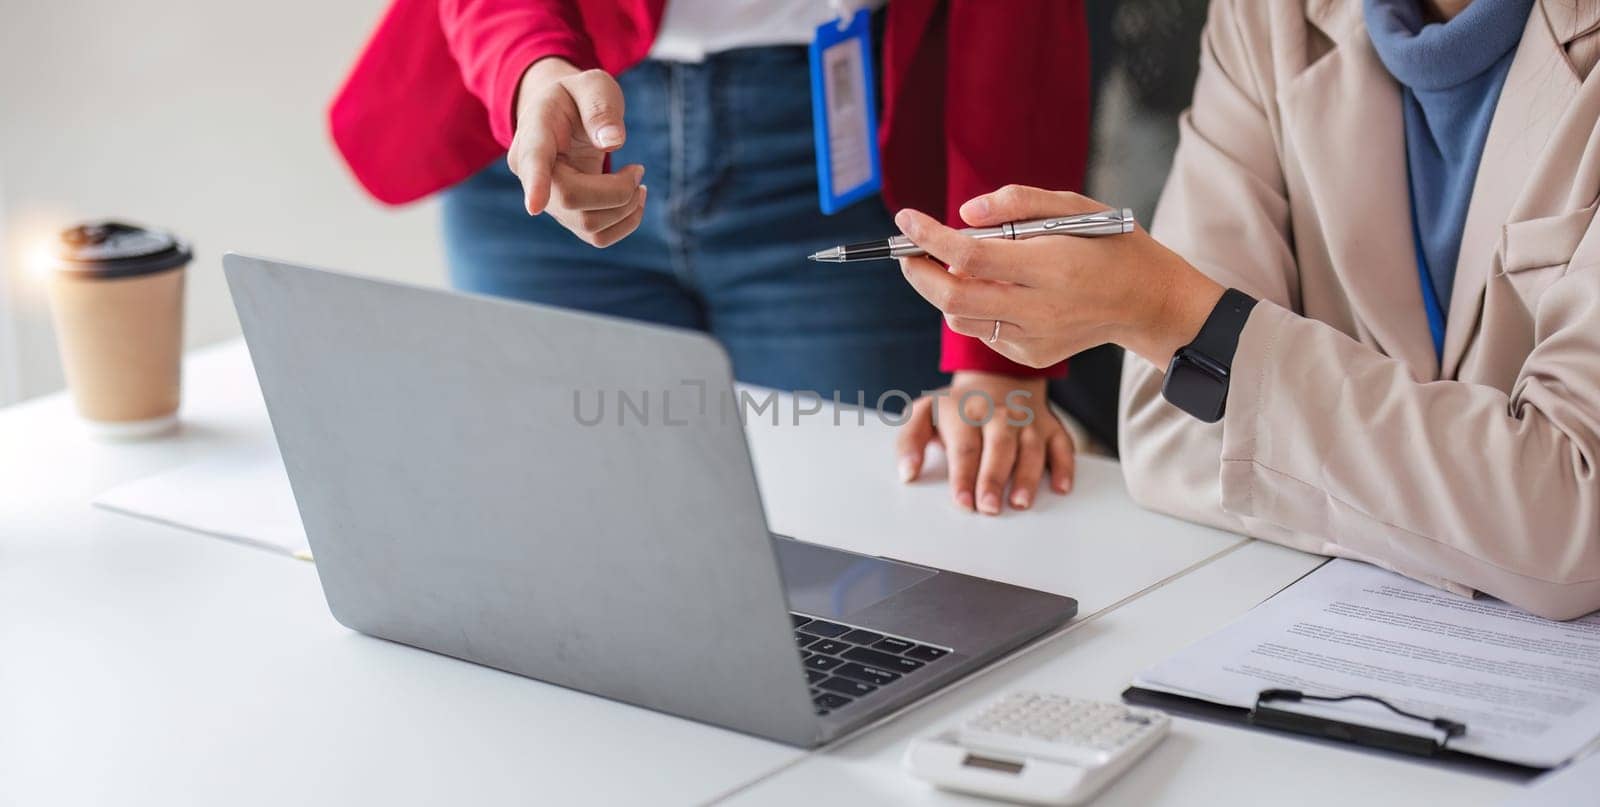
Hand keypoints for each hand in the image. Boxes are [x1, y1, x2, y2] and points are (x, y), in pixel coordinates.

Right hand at [508, 58, 646, 246]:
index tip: (534, 206)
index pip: (533, 161)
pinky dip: (625, 223)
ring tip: (637, 180)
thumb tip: (612, 143)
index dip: (536, 184)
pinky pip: (598, 237)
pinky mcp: (568, 216)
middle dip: (617, 190)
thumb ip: (600, 108)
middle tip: (638, 169)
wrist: (564, 116)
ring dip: (626, 208)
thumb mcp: (592, 86)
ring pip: (588, 224)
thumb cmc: (578, 98)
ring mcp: (548, 200)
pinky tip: (634, 199)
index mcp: (534, 133)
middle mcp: (532, 174)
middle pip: (571, 199)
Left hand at [894, 186, 1224, 368]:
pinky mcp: (1031, 356)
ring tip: (965, 265)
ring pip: (960, 318)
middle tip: (907, 251)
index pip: (972, 256)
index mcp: (1052, 266)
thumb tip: (964, 214)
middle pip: (953, 297)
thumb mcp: (1075, 206)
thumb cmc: (1108, 244)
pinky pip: (982, 331)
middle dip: (918, 272)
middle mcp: (1040, 309)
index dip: (930, 238)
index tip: (905, 219)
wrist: (1145, 301)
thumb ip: (1019, 202)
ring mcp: (1034, 339)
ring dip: (946, 289)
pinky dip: (976, 307)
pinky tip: (1001, 290)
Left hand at [896, 373, 1074, 514]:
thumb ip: (909, 442)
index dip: (963, 476)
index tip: (962, 502)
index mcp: (966, 413)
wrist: (995, 380)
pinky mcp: (1051, 427)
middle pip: (999, 447)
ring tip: (1021, 502)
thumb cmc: (957, 409)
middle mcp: (1000, 415)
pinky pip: (1062, 445)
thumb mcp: (924, 415)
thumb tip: (907, 473)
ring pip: (1031, 448)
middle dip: (994, 478)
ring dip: (1028, 476)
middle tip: (990, 508)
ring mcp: (1028, 421)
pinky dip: (1064, 466)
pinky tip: (1061, 487)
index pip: (965, 447)